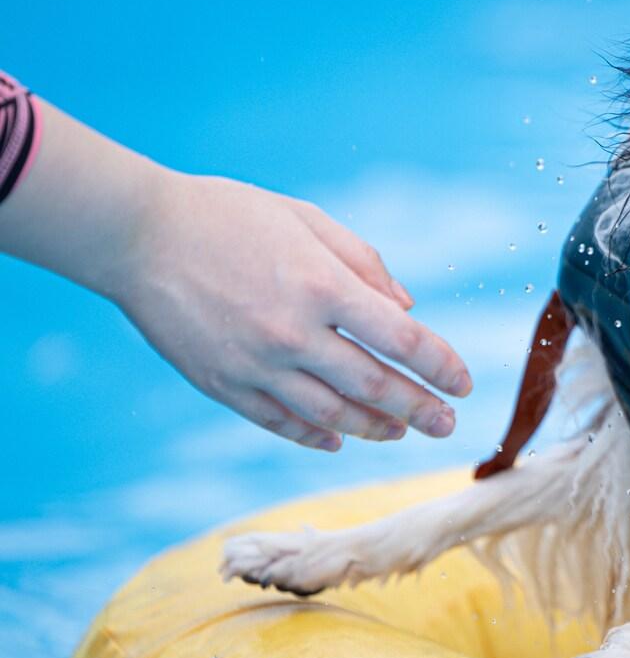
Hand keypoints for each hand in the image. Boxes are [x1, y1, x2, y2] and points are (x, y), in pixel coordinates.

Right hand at [111, 172, 471, 450]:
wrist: (137, 234)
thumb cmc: (230, 216)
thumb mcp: (308, 220)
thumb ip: (365, 264)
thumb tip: (408, 309)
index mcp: (324, 287)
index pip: (403, 340)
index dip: (441, 366)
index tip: (464, 384)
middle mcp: (294, 333)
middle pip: (374, 386)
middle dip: (420, 409)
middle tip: (447, 424)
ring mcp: (256, 365)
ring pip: (331, 414)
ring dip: (374, 428)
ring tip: (401, 432)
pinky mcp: (222, 384)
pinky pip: (279, 422)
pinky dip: (314, 435)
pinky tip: (338, 441)